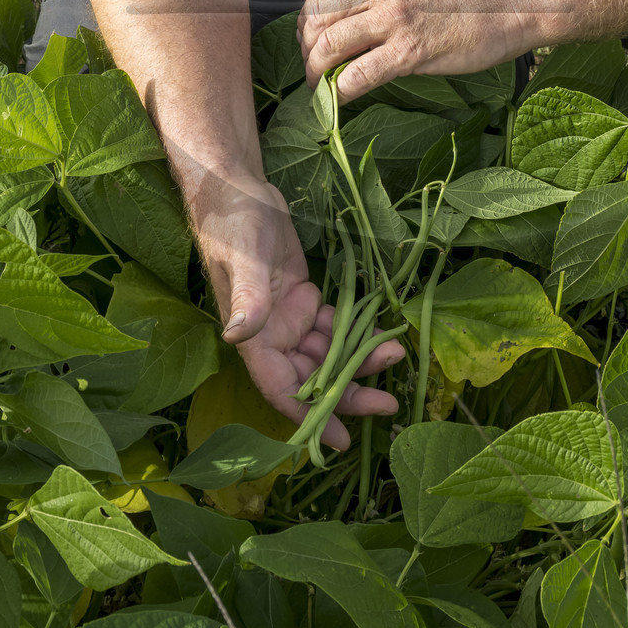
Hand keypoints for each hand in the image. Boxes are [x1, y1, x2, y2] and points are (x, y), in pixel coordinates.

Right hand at [189, 169, 402, 448]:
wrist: (237, 188)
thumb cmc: (233, 222)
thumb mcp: (242, 258)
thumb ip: (247, 298)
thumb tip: (238, 335)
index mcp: (253, 336)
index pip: (280, 388)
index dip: (309, 416)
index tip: (339, 440)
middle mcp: (271, 335)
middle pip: (311, 379)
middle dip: (346, 393)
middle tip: (387, 405)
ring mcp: (289, 318)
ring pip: (327, 355)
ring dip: (358, 360)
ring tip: (394, 354)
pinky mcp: (303, 298)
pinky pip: (333, 326)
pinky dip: (355, 332)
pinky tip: (381, 331)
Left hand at [298, 0, 538, 102]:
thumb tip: (346, 18)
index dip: (307, 22)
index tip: (311, 41)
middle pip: (317, 21)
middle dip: (307, 50)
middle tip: (314, 69)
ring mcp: (393, 18)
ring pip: (328, 47)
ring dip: (317, 73)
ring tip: (321, 87)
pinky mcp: (410, 52)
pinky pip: (357, 76)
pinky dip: (340, 92)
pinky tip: (341, 100)